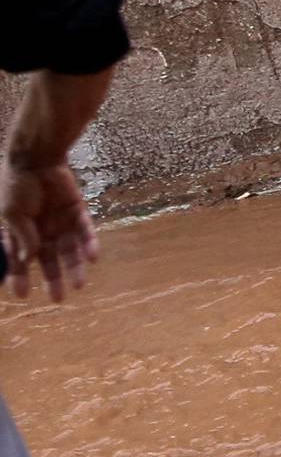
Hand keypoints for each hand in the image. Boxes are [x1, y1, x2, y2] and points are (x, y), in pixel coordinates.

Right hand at [0, 155, 99, 302]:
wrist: (36, 157)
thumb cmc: (17, 184)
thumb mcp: (12, 213)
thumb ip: (22, 236)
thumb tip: (27, 260)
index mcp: (19, 231)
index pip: (19, 259)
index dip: (19, 276)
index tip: (21, 295)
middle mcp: (41, 230)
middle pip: (48, 259)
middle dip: (53, 279)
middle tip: (57, 299)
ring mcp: (60, 222)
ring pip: (69, 250)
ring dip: (74, 267)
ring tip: (78, 285)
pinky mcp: (77, 212)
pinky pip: (85, 231)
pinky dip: (89, 244)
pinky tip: (92, 258)